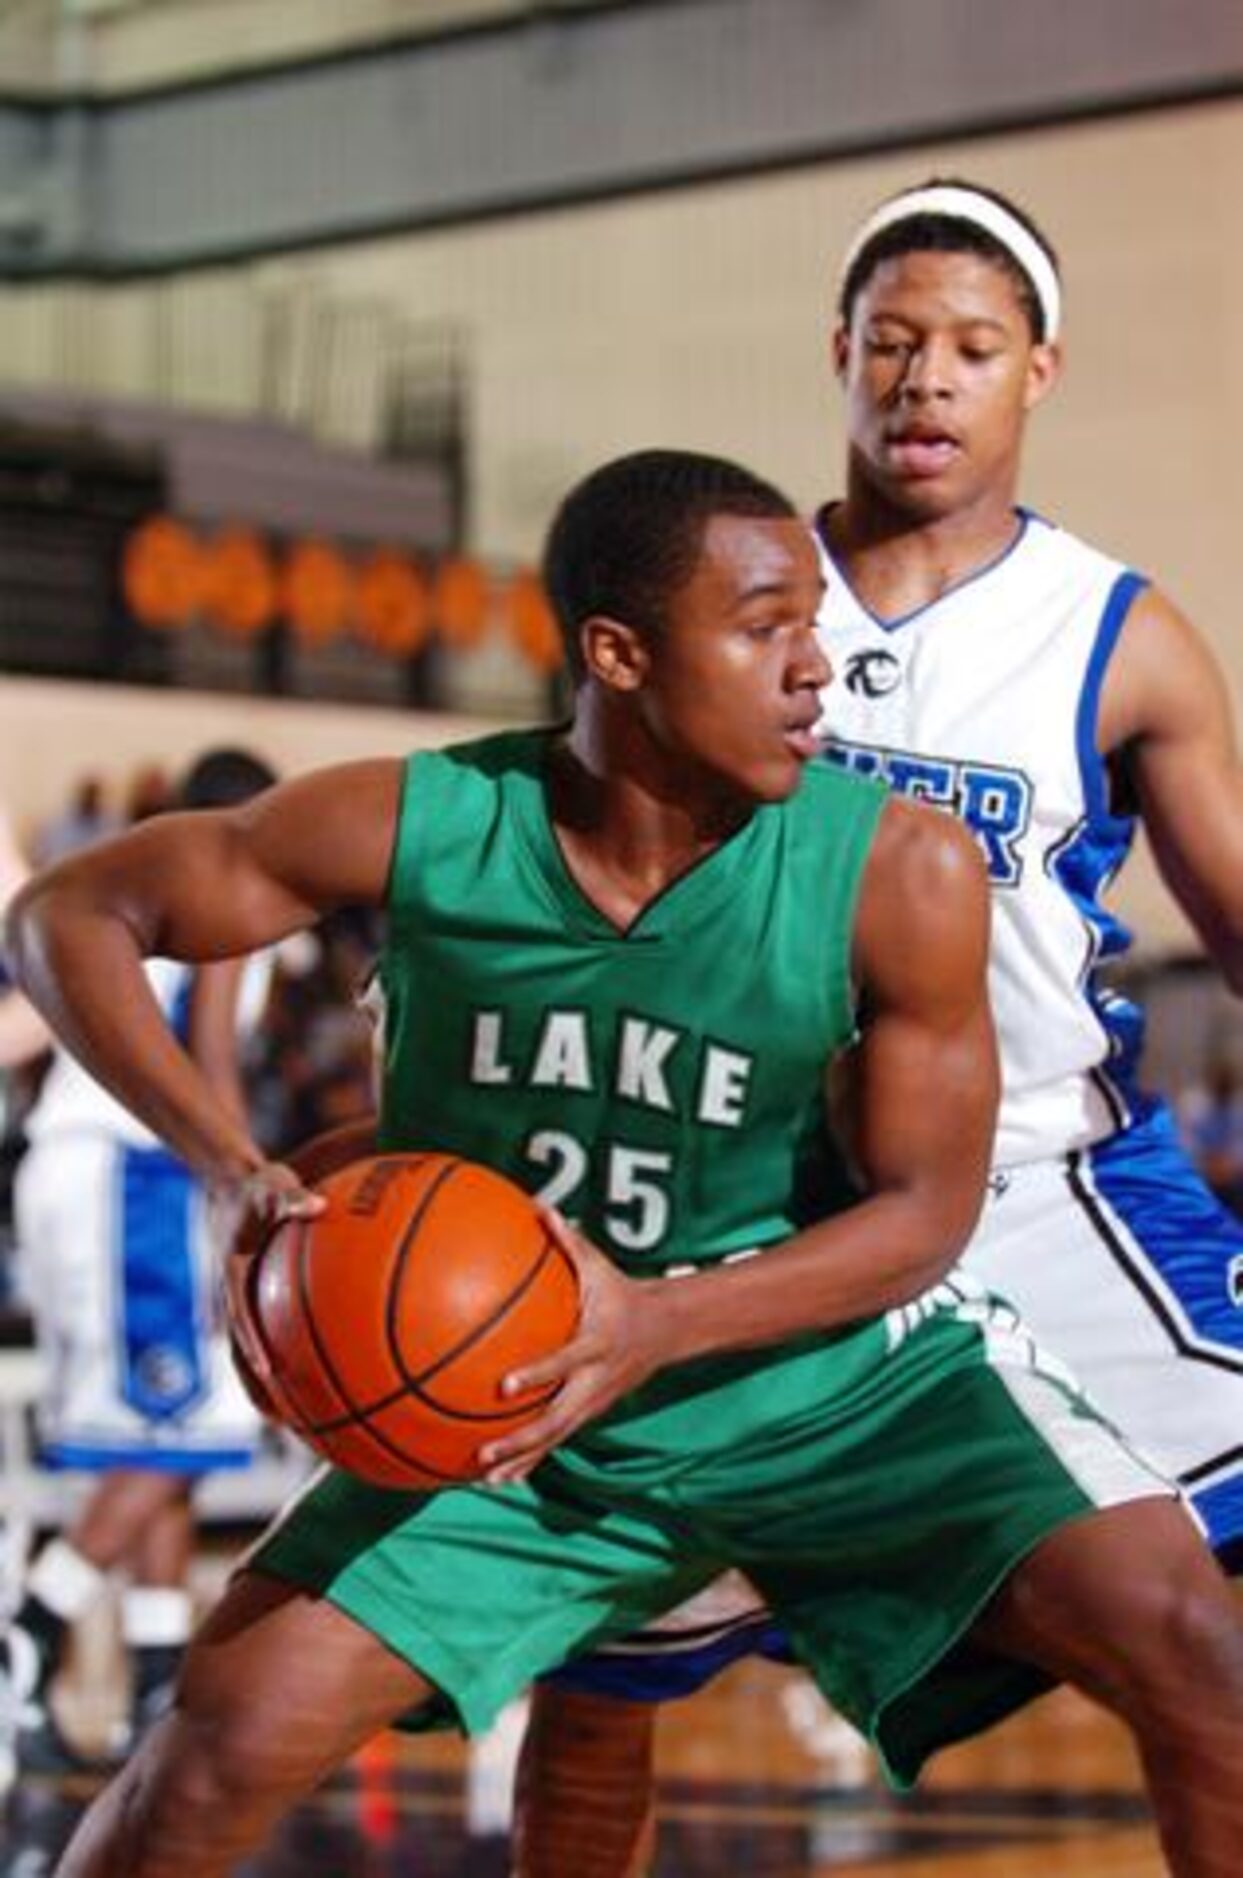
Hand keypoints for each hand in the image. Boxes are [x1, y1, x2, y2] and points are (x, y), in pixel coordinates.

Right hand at [218, 1160, 325, 1413]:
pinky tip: (321, 1377)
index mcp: (232, 1272)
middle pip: (240, 1350)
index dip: (252, 1344)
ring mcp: (243, 1302)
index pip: (239, 1314)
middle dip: (256, 1387)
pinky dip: (289, 1355)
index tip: (269, 1370)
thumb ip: (291, 1198)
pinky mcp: (257, 1301)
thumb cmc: (258, 1186)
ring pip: (252, 1351)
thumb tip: (318, 1205)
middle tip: (278, 1421)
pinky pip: (271, 1333)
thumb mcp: (272, 1184)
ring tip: (296, 1422)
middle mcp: (234, 1295)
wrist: (235, 1185)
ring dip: (268, 1385)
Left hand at [479, 1208, 670, 1484]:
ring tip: (485, 1480)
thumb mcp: (600, 1266)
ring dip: (522, 1460)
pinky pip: (557, 1440)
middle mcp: (594, 1381)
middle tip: (484, 1451)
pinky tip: (500, 1479)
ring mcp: (593, 1402)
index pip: (563, 1363)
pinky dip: (530, 1461)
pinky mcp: (590, 1412)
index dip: (536, 1375)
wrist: (664, 1330)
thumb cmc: (620, 1292)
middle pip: (556, 1418)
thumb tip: (537, 1206)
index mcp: (595, 1345)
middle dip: (522, 1438)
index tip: (503, 1386)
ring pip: (555, 1438)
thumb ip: (567, 1240)